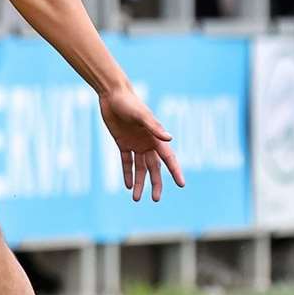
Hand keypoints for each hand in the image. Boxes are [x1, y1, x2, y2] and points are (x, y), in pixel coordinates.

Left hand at [99, 86, 184, 201]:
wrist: (113, 95)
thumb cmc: (129, 103)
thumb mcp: (141, 115)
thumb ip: (154, 127)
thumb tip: (169, 139)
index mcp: (156, 138)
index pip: (169, 158)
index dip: (175, 171)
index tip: (181, 184)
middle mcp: (148, 143)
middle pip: (155, 168)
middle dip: (156, 183)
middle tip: (155, 199)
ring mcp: (136, 144)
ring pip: (140, 168)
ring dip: (139, 182)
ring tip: (137, 199)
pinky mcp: (122, 143)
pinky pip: (126, 161)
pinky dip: (127, 173)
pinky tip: (128, 186)